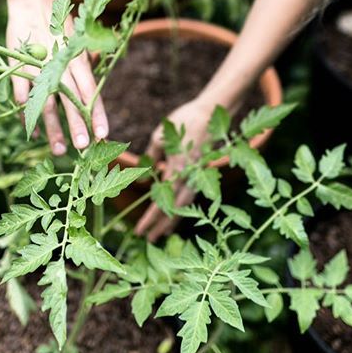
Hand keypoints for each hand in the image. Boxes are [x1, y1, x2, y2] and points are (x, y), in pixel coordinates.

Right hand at [6, 0, 108, 154]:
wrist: (32, 1)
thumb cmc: (61, 28)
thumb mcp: (79, 45)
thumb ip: (85, 71)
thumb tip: (93, 99)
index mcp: (77, 59)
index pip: (90, 92)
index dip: (97, 114)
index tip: (103, 135)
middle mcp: (59, 65)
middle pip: (70, 101)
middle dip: (77, 126)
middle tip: (82, 148)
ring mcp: (37, 67)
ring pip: (46, 103)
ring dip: (53, 128)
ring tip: (58, 150)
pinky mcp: (18, 67)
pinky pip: (22, 95)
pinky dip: (27, 115)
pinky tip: (35, 134)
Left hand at [135, 96, 216, 242]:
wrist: (212, 112)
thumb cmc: (183, 121)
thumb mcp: (160, 135)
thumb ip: (152, 157)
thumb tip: (147, 179)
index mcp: (178, 171)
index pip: (161, 203)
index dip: (150, 219)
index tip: (139, 231)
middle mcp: (189, 178)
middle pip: (173, 210)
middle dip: (160, 226)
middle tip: (148, 240)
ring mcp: (198, 178)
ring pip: (184, 206)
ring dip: (172, 221)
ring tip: (161, 235)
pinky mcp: (201, 174)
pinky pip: (190, 197)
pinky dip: (181, 209)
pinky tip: (175, 215)